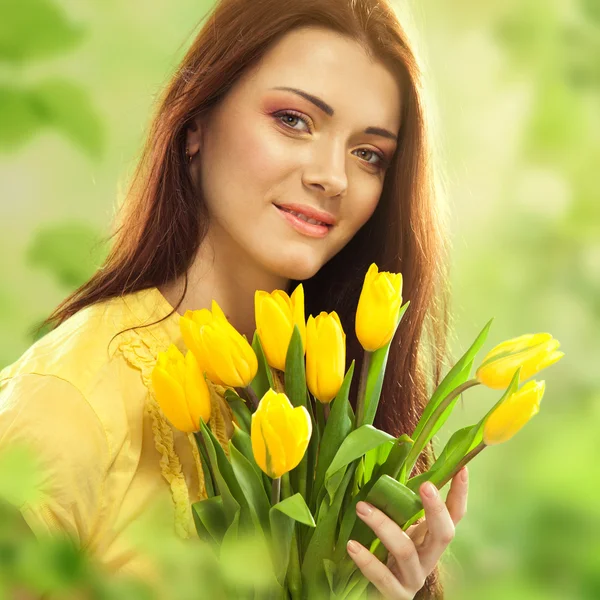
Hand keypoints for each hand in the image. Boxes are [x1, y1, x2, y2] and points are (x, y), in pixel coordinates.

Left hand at [346, 466, 468, 598]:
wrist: (381, 594)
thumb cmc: (389, 554)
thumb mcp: (400, 527)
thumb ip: (401, 505)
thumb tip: (391, 460)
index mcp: (432, 538)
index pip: (455, 515)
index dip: (460, 493)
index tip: (462, 468)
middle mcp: (429, 558)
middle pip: (444, 534)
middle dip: (437, 509)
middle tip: (426, 485)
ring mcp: (414, 578)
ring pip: (405, 551)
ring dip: (383, 526)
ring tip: (362, 507)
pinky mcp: (395, 593)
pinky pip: (382, 577)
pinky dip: (367, 560)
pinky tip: (352, 545)